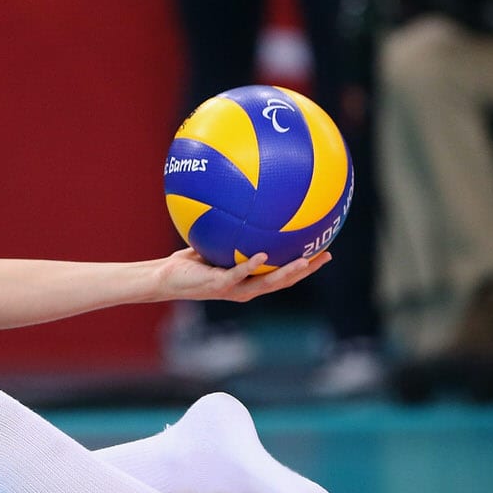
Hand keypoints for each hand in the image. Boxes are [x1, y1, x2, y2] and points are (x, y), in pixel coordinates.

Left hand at [155, 247, 331, 303]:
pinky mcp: (218, 285)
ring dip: (287, 273)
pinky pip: (238, 274)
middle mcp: (246, 288)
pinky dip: (251, 265)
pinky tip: (264, 255)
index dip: (305, 266)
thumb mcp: (215, 241)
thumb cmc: (190, 261)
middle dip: (306, 269)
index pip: (283, 275)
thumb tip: (248, 203)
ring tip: (304, 261)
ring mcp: (234, 289)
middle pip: (283, 281)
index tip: (325, 251)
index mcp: (249, 280)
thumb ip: (234, 230)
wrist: (166, 278)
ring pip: (267, 284)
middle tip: (326, 255)